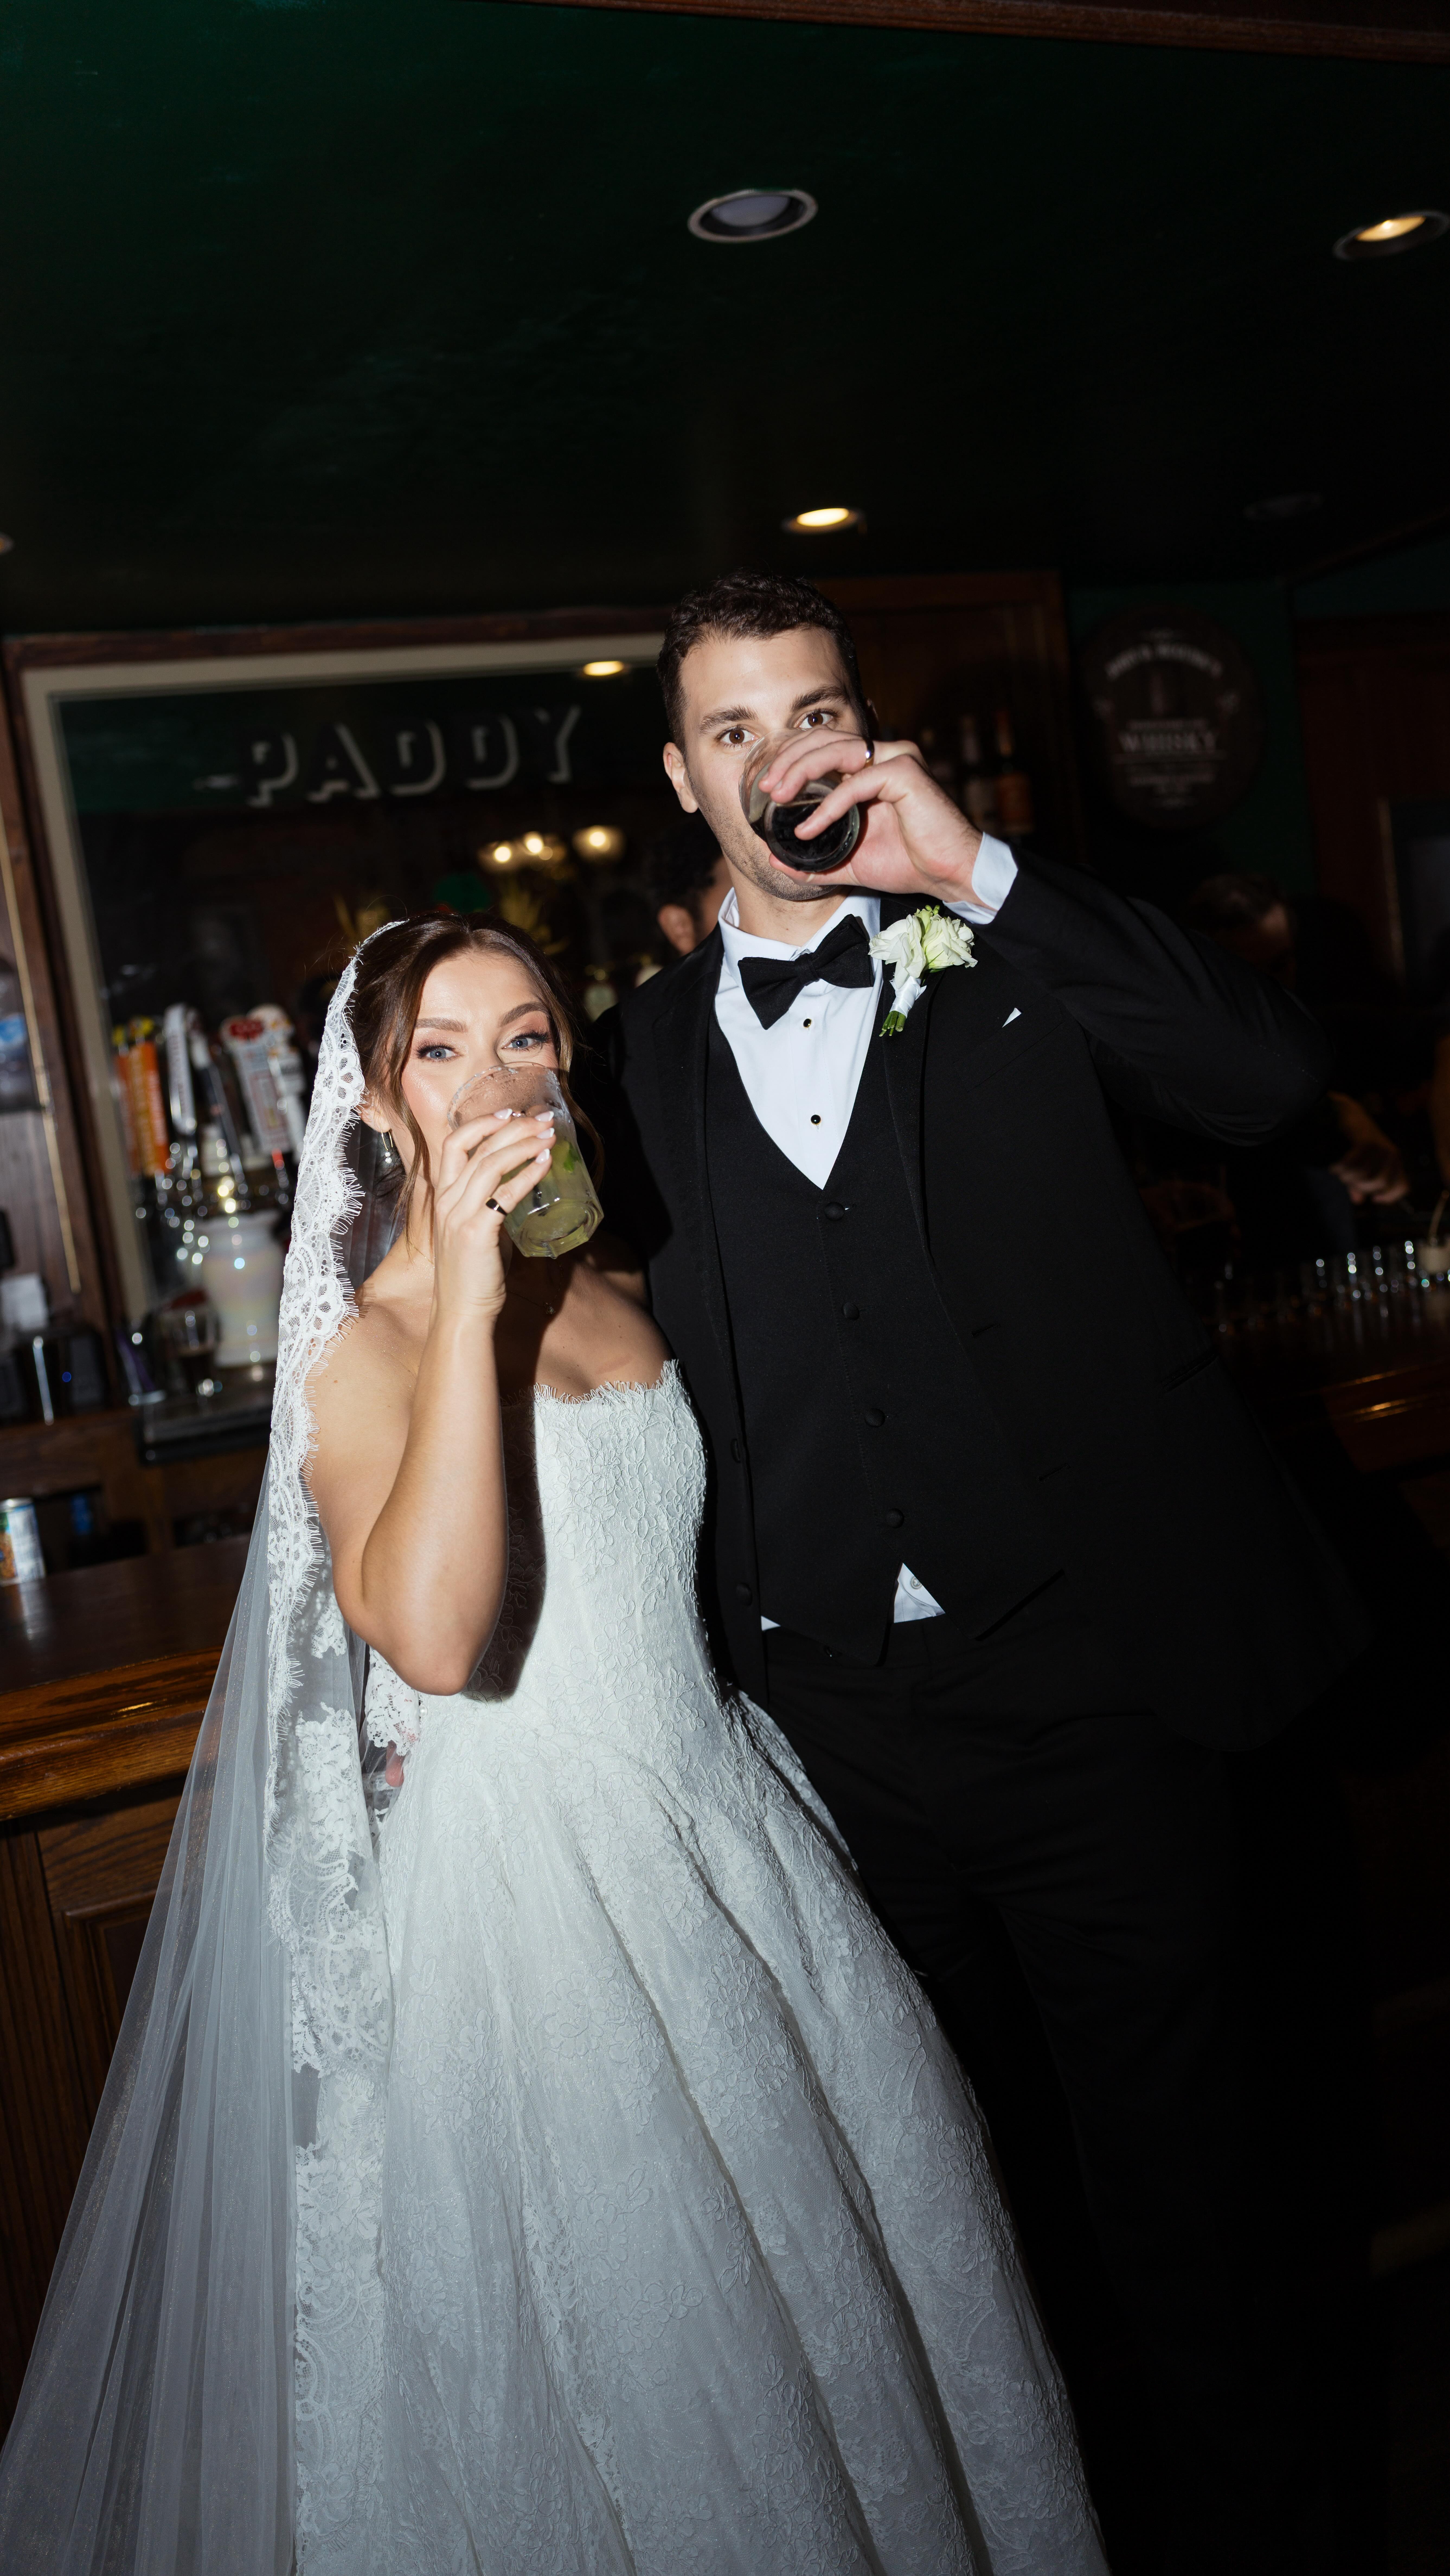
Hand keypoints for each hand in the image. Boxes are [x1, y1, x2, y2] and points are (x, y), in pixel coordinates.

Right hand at [429, 1110, 554, 1321]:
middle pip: (476, 1147)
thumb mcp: (476, 1229)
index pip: (453, 1144)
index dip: (481, 1123)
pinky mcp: (476, 1233)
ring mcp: (458, 1216)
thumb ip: (490, 1204)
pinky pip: (504, 1194)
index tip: (509, 1112)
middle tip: (542, 1116)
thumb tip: (520, 1183)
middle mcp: (447, 1201)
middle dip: (512, 1126)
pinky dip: (527, 1174)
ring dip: (523, 1144)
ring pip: (489, 1164)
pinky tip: (545, 1163)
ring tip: (549, 1135)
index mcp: (443, 1197)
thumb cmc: (473, 1273)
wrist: (461, 1312)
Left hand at [757, 731, 983, 903]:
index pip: (822, 745)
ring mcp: (897, 758)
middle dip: (788, 759)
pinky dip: (828, 805)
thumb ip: (813, 858)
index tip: (766, 785)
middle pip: (824, 739)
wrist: (948, 876)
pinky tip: (809, 827)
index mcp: (870, 766)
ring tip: (778, 796)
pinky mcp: (906, 773)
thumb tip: (773, 858)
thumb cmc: (906, 863)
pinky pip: (856, 783)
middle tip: (766, 787)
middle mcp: (883, 754)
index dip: (790, 757)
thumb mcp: (847, 861)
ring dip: (801, 770)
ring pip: (837, 749)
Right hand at [1327, 1091, 1410, 1205]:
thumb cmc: (1355, 1143)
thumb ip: (1360, 1183)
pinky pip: (1354, 1166)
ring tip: (1339, 1170)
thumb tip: (1358, 1201)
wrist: (1348, 1114)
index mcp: (1395, 1162)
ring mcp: (1381, 1148)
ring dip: (1348, 1177)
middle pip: (1379, 1184)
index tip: (1374, 1199)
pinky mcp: (1366, 1143)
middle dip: (1360, 1186)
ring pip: (1366, 1176)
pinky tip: (1334, 1167)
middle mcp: (1392, 1155)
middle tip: (1346, 1179)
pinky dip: (1342, 1169)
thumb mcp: (1361, 1166)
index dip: (1390, 1197)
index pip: (1402, 1186)